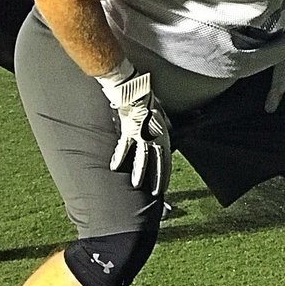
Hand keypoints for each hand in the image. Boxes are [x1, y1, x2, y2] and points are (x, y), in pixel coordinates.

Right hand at [108, 72, 171, 194]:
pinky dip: (119, 157)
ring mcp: (141, 136)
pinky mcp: (129, 132)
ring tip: (137, 185)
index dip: (165, 173)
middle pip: (157, 162)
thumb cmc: (149, 100)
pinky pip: (124, 148)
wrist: (136, 92)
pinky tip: (115, 167)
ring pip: (142, 158)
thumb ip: (165, 124)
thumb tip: (169, 129)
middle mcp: (154, 138)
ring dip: (140, 173)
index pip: (166, 159)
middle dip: (157, 178)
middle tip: (157, 193)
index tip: (165, 185)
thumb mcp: (162, 113)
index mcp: (163, 135)